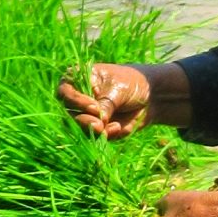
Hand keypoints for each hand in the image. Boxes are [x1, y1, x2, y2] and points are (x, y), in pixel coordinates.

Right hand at [56, 60, 190, 139]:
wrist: (151, 96)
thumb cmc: (132, 83)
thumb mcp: (118, 90)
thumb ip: (105, 105)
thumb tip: (96, 123)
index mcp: (79, 80)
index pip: (65, 92)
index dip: (76, 101)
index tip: (93, 106)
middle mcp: (78, 98)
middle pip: (69, 113)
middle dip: (83, 120)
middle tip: (99, 125)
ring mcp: (86, 115)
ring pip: (79, 127)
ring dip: (92, 130)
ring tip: (107, 129)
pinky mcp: (96, 128)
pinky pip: (94, 136)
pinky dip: (105, 134)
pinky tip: (118, 128)